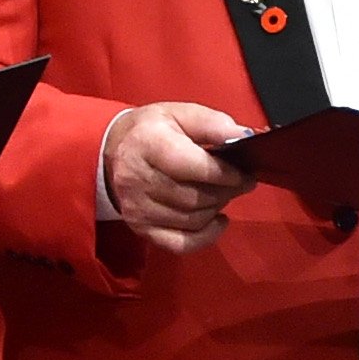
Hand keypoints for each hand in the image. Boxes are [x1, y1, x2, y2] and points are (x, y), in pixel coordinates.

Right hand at [102, 100, 254, 249]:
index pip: (196, 168)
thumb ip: (213, 124)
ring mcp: (137, 208)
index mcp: (148, 144)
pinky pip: (182, 244)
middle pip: (197, 197)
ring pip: (194, 220)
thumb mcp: (181, 114)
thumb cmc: (153, 130)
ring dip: (217, 208)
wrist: (113, 149)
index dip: (227, 174)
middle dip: (227, 191)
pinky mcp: (141, 228)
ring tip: (220, 192)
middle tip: (239, 181)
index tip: (245, 173)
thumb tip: (245, 138)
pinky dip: (207, 236)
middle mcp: (137, 179)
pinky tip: (216, 220)